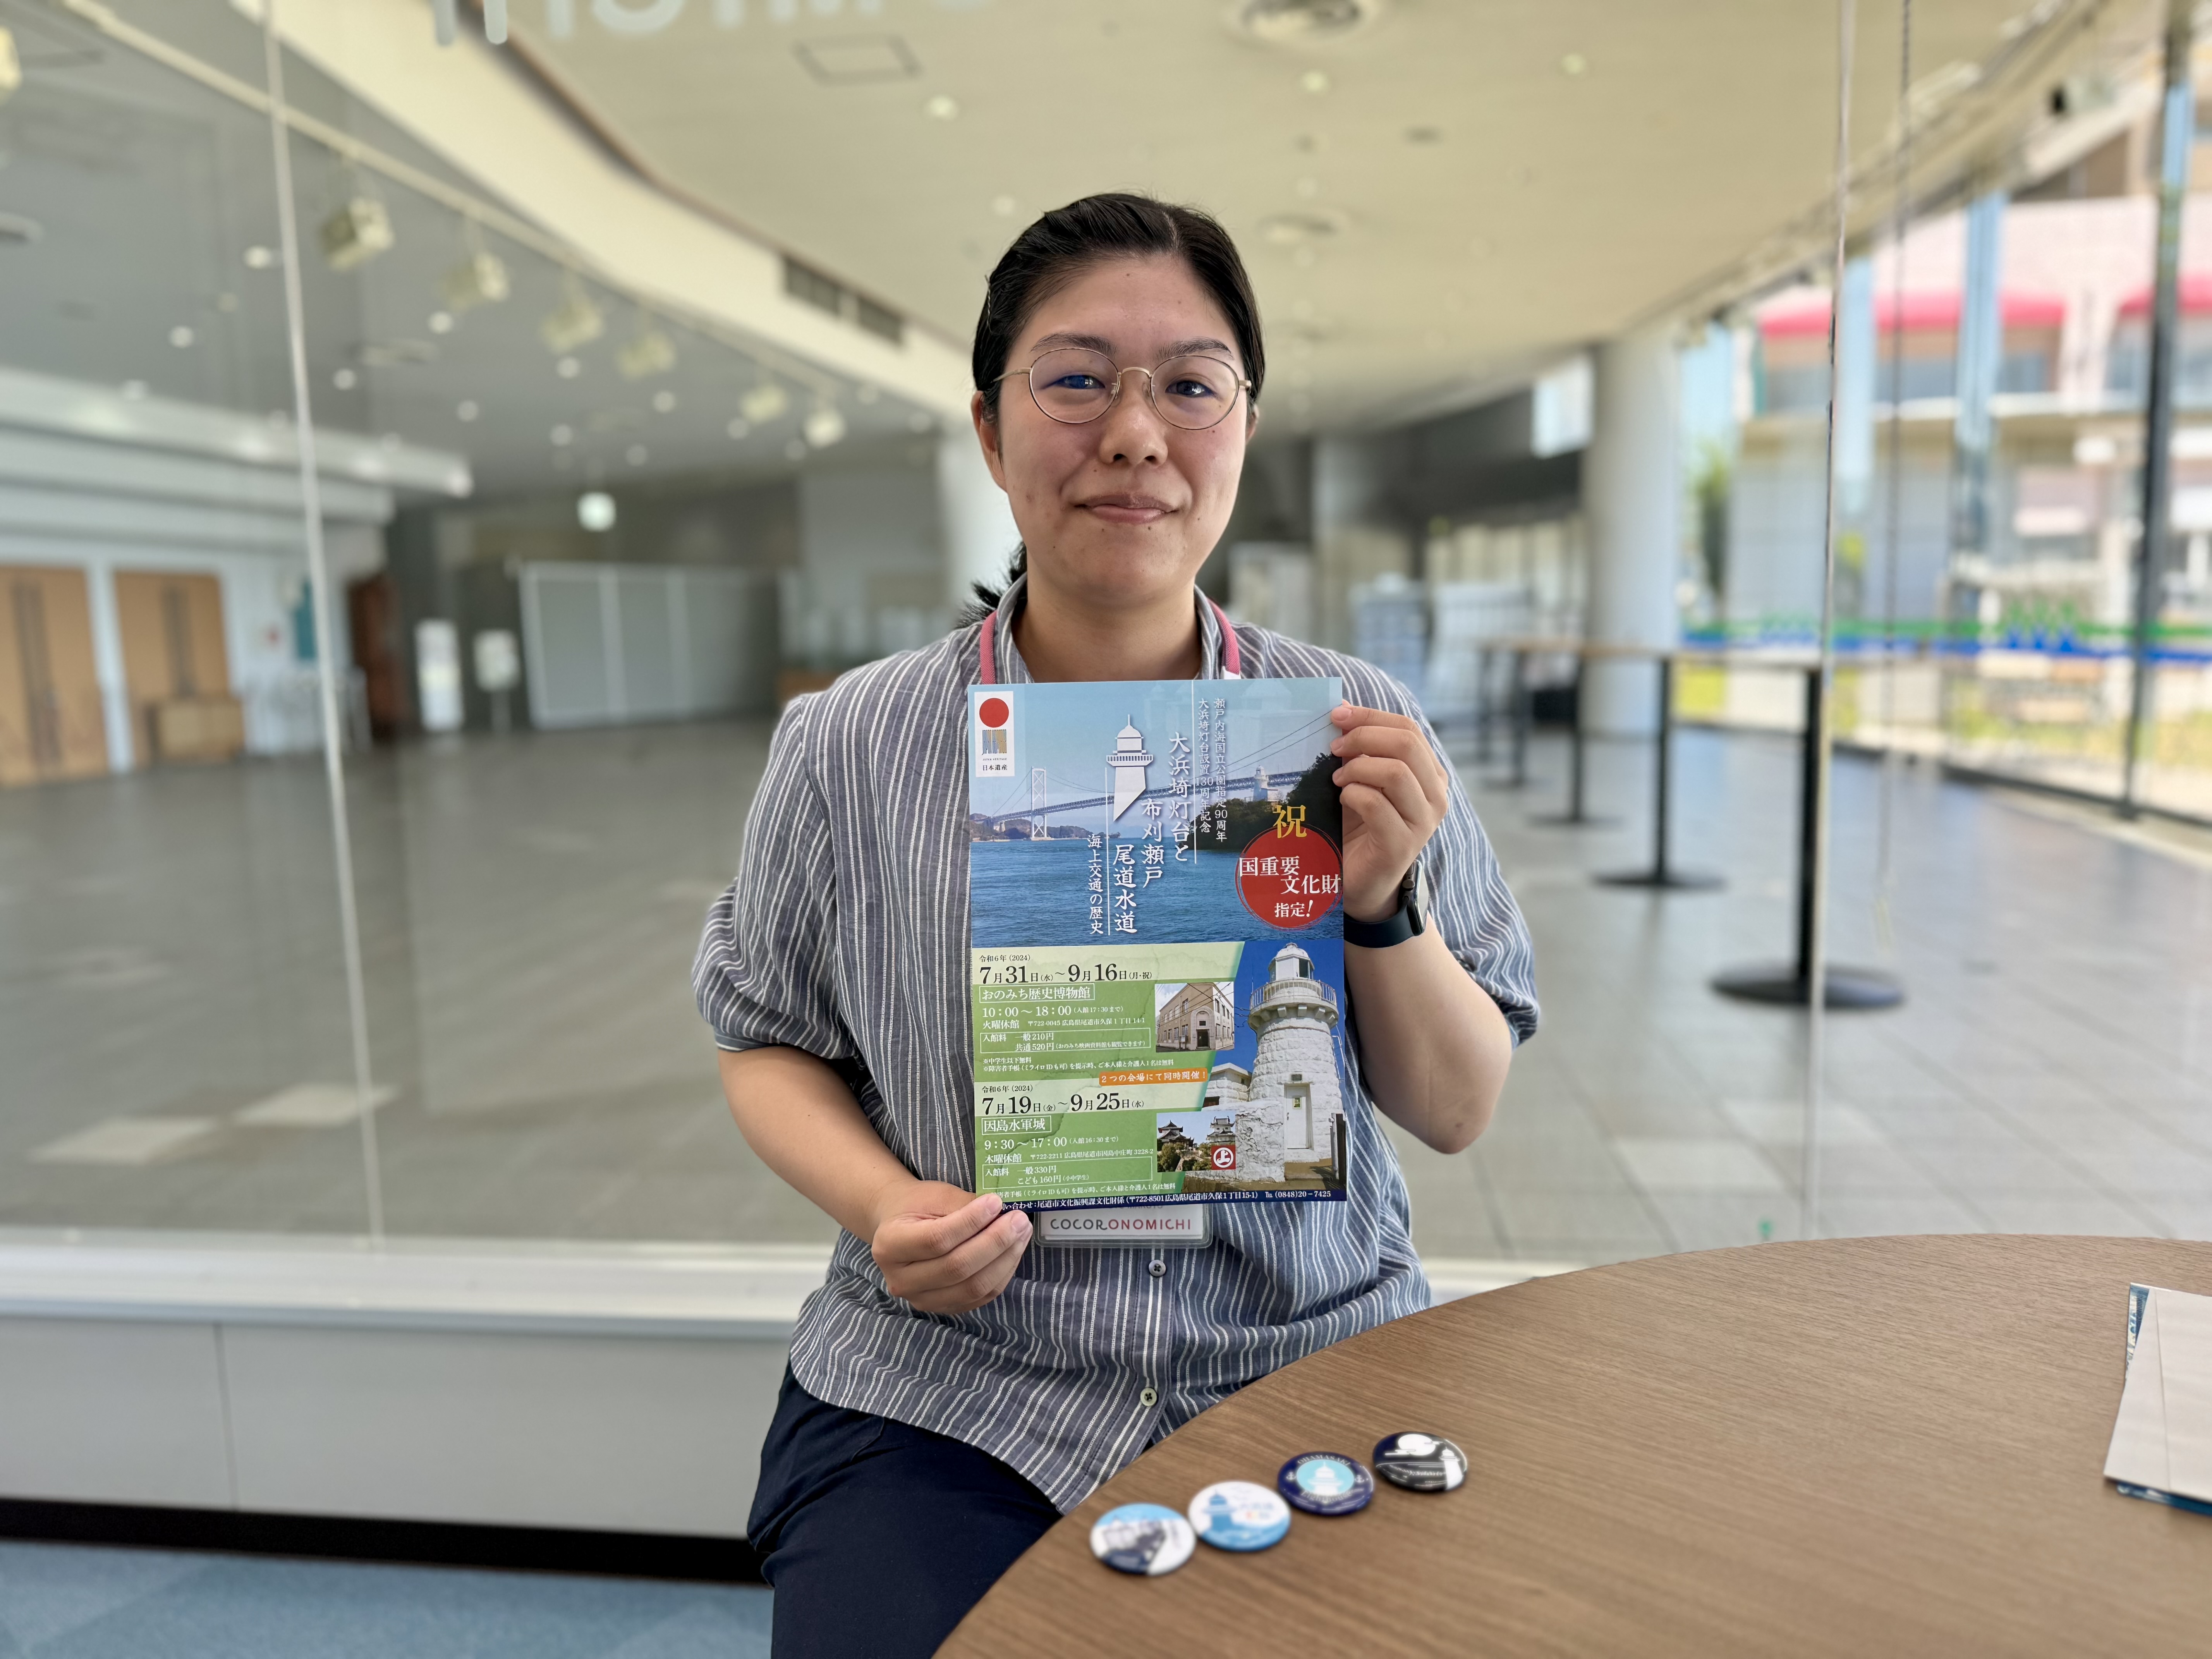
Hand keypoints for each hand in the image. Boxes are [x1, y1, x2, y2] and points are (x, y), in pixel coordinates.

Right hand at [868, 1180, 1032, 1313]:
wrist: (903, 1227)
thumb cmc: (918, 1206)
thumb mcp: (935, 1196)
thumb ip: (965, 1205)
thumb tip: (1003, 1212)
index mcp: (889, 1246)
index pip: (936, 1239)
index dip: (970, 1222)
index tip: (996, 1202)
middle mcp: (900, 1280)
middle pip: (956, 1268)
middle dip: (994, 1242)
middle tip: (1019, 1220)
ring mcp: (921, 1300)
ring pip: (972, 1287)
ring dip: (1004, 1260)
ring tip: (1022, 1233)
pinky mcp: (943, 1308)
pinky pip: (980, 1297)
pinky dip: (1002, 1274)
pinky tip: (1013, 1252)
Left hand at [1329, 704, 1447, 923]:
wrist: (1359, 881)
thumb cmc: (1358, 826)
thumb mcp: (1358, 779)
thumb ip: (1356, 747)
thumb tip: (1342, 706)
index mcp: (1430, 775)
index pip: (1409, 729)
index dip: (1371, 716)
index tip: (1337, 716)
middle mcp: (1435, 796)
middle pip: (1407, 744)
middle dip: (1364, 737)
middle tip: (1334, 748)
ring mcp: (1423, 823)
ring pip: (1395, 773)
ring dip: (1357, 769)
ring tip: (1337, 780)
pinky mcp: (1402, 846)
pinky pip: (1377, 804)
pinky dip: (1353, 795)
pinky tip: (1343, 801)